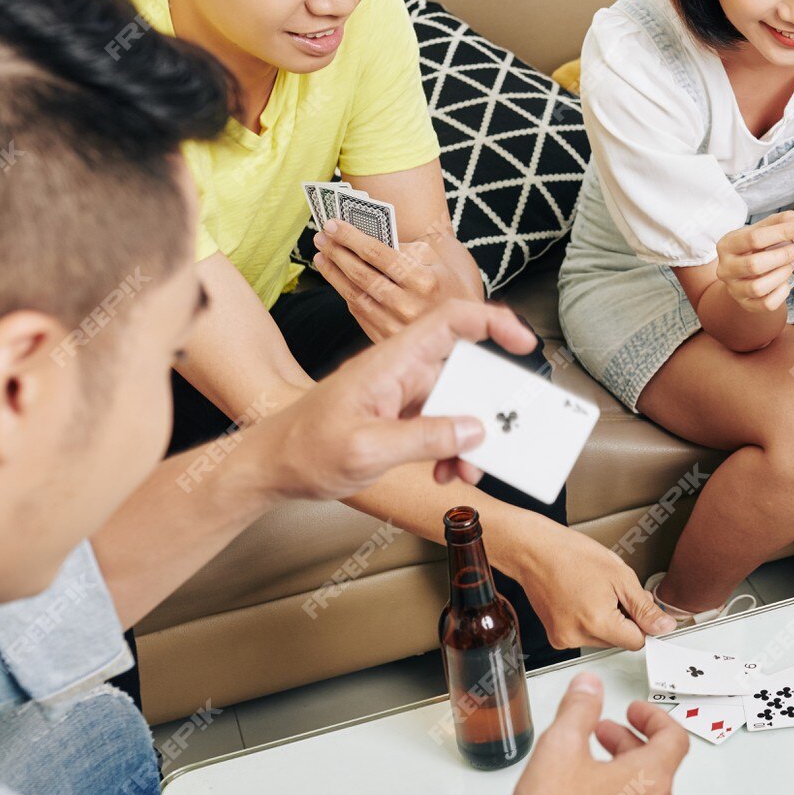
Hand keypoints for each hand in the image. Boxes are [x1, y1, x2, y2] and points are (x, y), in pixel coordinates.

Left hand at [263, 299, 536, 495]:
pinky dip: (448, 450)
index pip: (450, 322)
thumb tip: (473, 429)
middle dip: (486, 408)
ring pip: (455, 405)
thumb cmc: (303, 449)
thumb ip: (424, 438)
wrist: (269, 468)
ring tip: (463, 470)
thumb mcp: (367, 449)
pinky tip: (442, 472)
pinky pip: (439, 426)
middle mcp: (400, 371)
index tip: (524, 343)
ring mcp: (400, 394)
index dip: (492, 323)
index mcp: (391, 362)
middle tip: (498, 438)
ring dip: (467, 438)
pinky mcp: (397, 416)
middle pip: (463, 371)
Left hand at [313, 221, 484, 342]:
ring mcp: (398, 327)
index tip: (332, 224)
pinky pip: (360, 314)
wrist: (467, 324)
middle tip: (321, 238)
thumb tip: (364, 239)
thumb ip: (405, 248)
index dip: (351, 237)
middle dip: (337, 252)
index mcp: (426, 281)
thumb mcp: (438, 258)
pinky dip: (346, 294)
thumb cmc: (450, 283)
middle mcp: (410, 306)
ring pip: (355, 295)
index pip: (379, 254)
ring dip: (334, 274)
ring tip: (322, 256)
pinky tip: (338, 280)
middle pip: (363, 275)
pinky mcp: (390, 340)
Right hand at [496, 671, 686, 794]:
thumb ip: (578, 709)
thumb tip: (589, 685)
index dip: (655, 717)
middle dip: (629, 746)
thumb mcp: (558, 750)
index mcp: (651, 781)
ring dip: (622, 785)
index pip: (674, 737)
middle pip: (657, 771)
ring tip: (585, 778)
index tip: (635, 711)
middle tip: (601, 737)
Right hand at [498, 511, 677, 647]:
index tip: (639, 607)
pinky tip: (581, 599)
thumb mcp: (620, 576)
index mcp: (597, 622)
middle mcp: (577, 636)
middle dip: (623, 620)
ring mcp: (563, 639)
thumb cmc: (572, 555)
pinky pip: (585, 636)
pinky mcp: (555, 637)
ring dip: (606, 621)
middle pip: (619, 641)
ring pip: (603, 639)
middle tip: (612, 592)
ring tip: (593, 593)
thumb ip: (644, 607)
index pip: (637, 642)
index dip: (642, 622)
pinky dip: (588, 621)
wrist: (534, 551)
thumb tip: (663, 627)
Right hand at [714, 212, 793, 312]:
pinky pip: (766, 304)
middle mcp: (725, 268)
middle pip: (755, 264)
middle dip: (784, 255)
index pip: (754, 237)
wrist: (743, 273)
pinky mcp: (745, 305)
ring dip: (782, 274)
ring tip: (792, 265)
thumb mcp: (763, 229)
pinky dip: (781, 293)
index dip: (782, 231)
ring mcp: (734, 289)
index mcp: (727, 245)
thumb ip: (780, 221)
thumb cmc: (755, 247)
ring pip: (759, 287)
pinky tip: (786, 282)